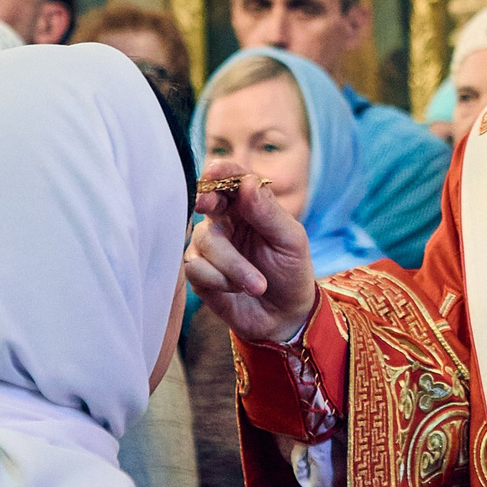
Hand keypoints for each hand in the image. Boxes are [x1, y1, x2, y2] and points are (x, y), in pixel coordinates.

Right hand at [183, 160, 318, 343]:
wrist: (285, 315)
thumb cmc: (290, 271)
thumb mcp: (290, 240)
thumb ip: (268, 212)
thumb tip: (247, 183)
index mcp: (249, 206)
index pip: (231, 179)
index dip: (221, 172)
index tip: (214, 171)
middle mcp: (224, 221)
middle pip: (208, 202)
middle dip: (206, 202)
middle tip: (209, 206)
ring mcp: (209, 246)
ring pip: (204, 240)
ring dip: (232, 265)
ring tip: (258, 284)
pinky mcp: (199, 272)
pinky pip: (196, 268)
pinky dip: (219, 280)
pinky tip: (237, 290)